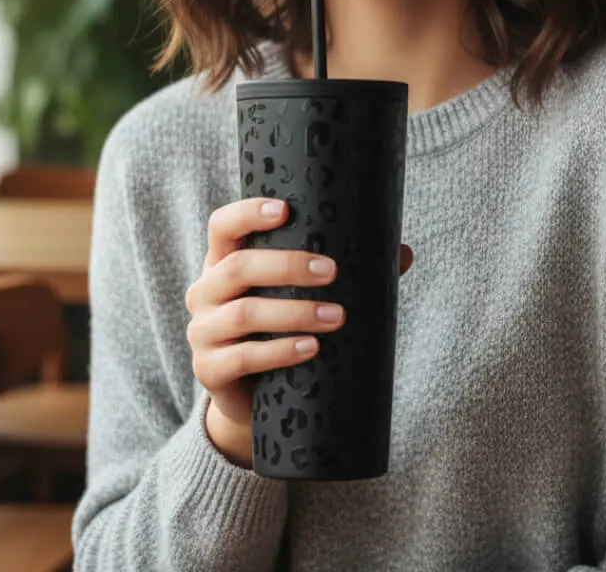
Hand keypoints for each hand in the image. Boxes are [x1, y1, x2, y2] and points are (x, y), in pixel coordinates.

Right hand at [185, 197, 412, 466]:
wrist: (253, 396)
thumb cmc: (281, 327)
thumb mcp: (300, 293)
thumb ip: (345, 271)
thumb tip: (403, 253)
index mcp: (224, 261)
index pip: (223, 225)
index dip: (247, 213)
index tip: (284, 209)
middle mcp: (205, 291)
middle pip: (237, 267)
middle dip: (287, 266)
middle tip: (331, 272)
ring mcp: (202, 331)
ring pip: (244, 313)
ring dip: (294, 312)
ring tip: (336, 316)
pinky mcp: (208, 370)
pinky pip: (242, 358)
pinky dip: (280, 351)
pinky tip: (310, 348)